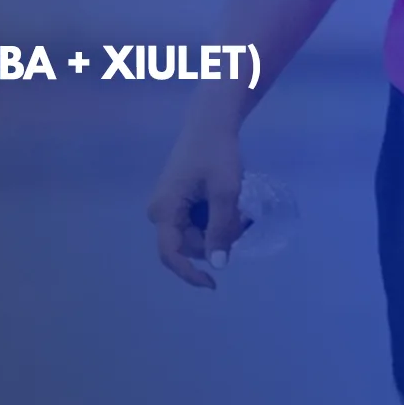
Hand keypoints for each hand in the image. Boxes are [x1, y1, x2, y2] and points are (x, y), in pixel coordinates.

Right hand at [147, 108, 244, 289]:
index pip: (171, 255)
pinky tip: (229, 202)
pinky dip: (215, 218)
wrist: (211, 121)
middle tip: (243, 220)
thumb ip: (221, 229)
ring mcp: (168, 205)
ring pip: (196, 234)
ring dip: (219, 228)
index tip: (214, 283)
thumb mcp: (226, 192)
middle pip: (190, 245)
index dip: (190, 274)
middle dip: (216, 240)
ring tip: (239, 207)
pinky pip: (196, 221)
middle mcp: (160, 211)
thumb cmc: (218, 153)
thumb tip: (218, 264)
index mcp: (165, 210)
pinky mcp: (178, 200)